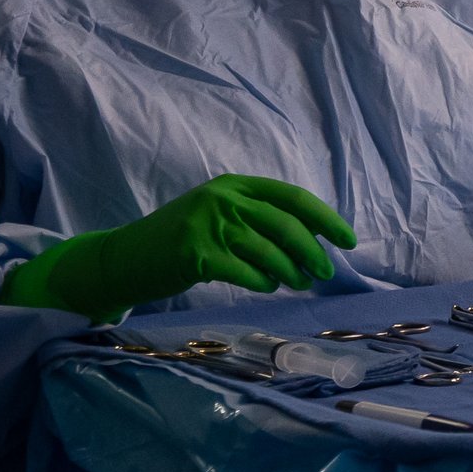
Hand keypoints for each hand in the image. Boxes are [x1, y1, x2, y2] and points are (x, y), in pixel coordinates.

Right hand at [0, 176, 356, 319]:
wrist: (124, 258)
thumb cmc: (179, 239)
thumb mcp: (217, 214)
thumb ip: (257, 218)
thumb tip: (313, 240)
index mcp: (233, 184)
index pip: (292, 197)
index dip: (325, 219)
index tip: (348, 240)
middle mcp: (222, 199)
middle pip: (285, 226)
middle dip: (312, 252)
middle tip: (324, 272)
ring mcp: (206, 225)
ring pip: (269, 251)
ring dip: (291, 272)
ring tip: (298, 283)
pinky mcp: (195, 254)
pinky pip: (246, 272)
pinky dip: (263, 282)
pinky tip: (267, 287)